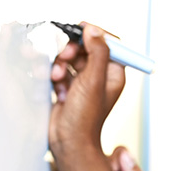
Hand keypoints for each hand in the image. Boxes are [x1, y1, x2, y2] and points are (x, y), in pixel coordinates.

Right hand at [49, 24, 125, 170]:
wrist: (67, 142)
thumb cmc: (85, 117)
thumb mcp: (93, 80)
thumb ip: (97, 53)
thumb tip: (94, 30)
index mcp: (114, 74)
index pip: (110, 44)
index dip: (95, 34)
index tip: (80, 29)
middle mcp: (101, 77)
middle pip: (86, 48)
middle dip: (72, 50)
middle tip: (65, 57)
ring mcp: (84, 83)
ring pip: (71, 59)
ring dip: (61, 64)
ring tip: (58, 79)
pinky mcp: (69, 88)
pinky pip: (61, 71)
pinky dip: (56, 76)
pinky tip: (56, 89)